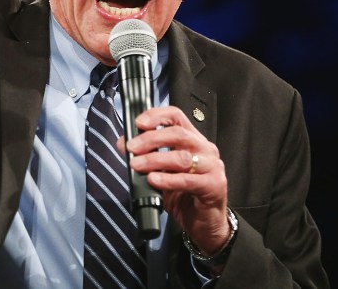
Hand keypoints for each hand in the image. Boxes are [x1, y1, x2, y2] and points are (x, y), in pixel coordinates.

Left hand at [122, 106, 230, 254]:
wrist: (204, 223)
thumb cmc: (184, 195)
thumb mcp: (160, 172)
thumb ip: (145, 156)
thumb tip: (123, 143)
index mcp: (193, 140)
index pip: (176, 117)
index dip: (157, 116)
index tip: (138, 123)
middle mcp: (205, 149)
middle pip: (178, 134)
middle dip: (150, 139)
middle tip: (132, 148)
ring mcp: (212, 167)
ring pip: (181, 157)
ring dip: (155, 159)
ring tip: (137, 165)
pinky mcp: (214, 186)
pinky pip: (188, 180)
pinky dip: (168, 179)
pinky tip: (154, 180)